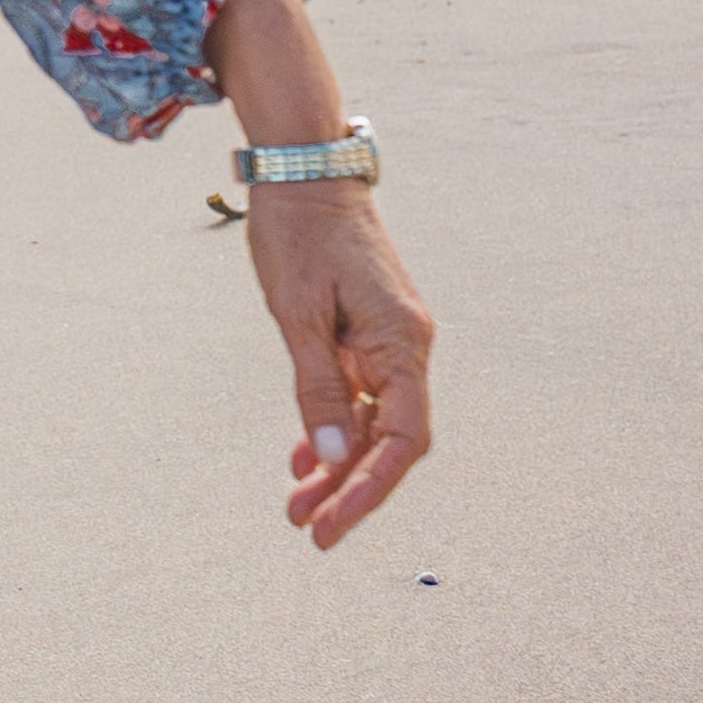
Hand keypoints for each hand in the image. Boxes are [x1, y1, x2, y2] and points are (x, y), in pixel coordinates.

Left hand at [244, 181, 432, 546]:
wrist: (305, 172)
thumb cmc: (299, 233)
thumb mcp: (297, 312)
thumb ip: (319, 385)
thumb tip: (336, 455)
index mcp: (401, 345)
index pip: (402, 440)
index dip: (371, 489)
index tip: (335, 525)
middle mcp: (406, 349)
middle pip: (390, 441)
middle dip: (351, 489)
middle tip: (308, 530)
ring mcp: (388, 343)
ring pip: (371, 423)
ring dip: (337, 466)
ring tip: (297, 506)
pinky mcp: (367, 336)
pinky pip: (358, 397)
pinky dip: (333, 428)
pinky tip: (305, 461)